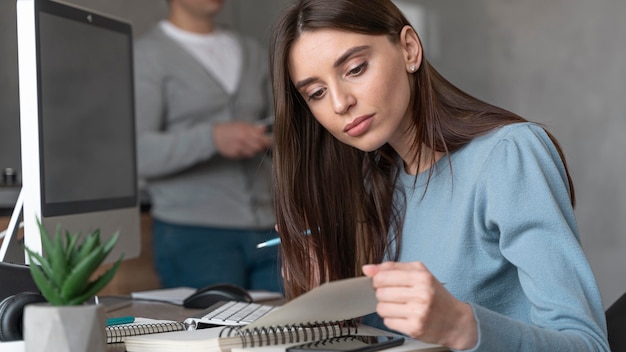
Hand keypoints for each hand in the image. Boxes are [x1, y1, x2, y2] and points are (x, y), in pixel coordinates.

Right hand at [213, 121, 271, 158]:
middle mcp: (243, 140)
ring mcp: (239, 148)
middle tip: (260, 143)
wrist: (215, 136)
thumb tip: (264, 128)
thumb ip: (254, 127)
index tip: (270, 141)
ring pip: (253, 153)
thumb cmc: (229, 129)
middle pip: (259, 147)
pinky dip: (246, 153)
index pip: (262, 138)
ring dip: (254, 150)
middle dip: (261, 146)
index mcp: (246, 131)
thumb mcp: (242, 124)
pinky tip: (243, 148)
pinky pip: (245, 156)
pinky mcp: (236, 155)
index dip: (268, 140)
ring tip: (249, 145)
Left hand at [362, 261, 477, 349]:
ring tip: (398, 307)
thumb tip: (367, 268)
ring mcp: (418, 312)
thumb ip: (392, 268)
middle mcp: (421, 294)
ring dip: (386, 308)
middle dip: (382, 294)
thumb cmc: (436, 296)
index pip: (383, 275)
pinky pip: (388, 322)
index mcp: (422, 276)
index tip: (382, 282)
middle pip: (381, 292)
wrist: (456, 321)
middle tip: (394, 296)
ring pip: (381, 308)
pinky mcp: (415, 328)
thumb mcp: (420, 274)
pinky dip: (392, 320)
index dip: (377, 279)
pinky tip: (403, 316)